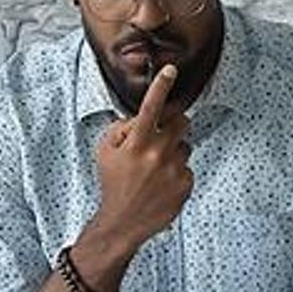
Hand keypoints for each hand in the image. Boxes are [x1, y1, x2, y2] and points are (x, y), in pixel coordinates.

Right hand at [89, 65, 193, 254]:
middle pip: (182, 122)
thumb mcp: (105, 151)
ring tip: (156, 169)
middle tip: (163, 135)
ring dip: (174, 151)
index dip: (161, 86)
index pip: (150, 108)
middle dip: (174, 123)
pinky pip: (187, 167)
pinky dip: (177, 172)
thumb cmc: (113, 183)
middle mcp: (157, 154)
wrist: (123, 222)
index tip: (171, 70)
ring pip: (185, 145)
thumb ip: (122, 128)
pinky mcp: (186, 184)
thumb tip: (139, 117)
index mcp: (136, 143)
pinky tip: (162, 184)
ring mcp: (174, 169)